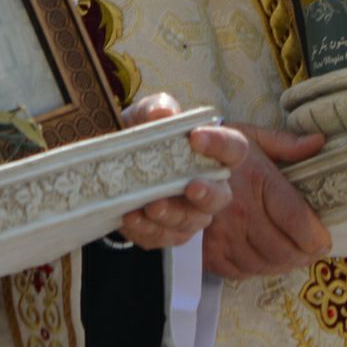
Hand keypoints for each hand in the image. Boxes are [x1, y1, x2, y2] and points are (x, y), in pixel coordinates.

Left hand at [113, 92, 244, 250]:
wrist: (112, 163)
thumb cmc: (142, 134)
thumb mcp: (147, 114)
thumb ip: (157, 108)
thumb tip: (163, 112)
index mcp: (212, 153)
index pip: (234, 149)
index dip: (221, 145)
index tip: (196, 137)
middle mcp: (208, 185)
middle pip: (221, 197)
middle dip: (207, 194)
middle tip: (191, 186)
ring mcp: (189, 213)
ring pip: (190, 223)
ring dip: (171, 215)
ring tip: (149, 206)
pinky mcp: (166, 232)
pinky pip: (161, 238)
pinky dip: (145, 230)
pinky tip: (130, 218)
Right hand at [200, 123, 329, 279]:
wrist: (172, 166)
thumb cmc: (219, 151)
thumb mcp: (252, 137)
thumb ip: (286, 143)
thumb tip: (318, 143)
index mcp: (258, 179)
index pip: (297, 220)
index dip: (316, 237)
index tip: (324, 241)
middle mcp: (240, 210)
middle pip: (284, 250)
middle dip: (304, 255)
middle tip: (312, 251)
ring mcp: (221, 234)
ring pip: (265, 265)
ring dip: (283, 265)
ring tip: (292, 255)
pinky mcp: (207, 251)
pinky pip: (241, 273)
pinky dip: (257, 270)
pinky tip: (264, 257)